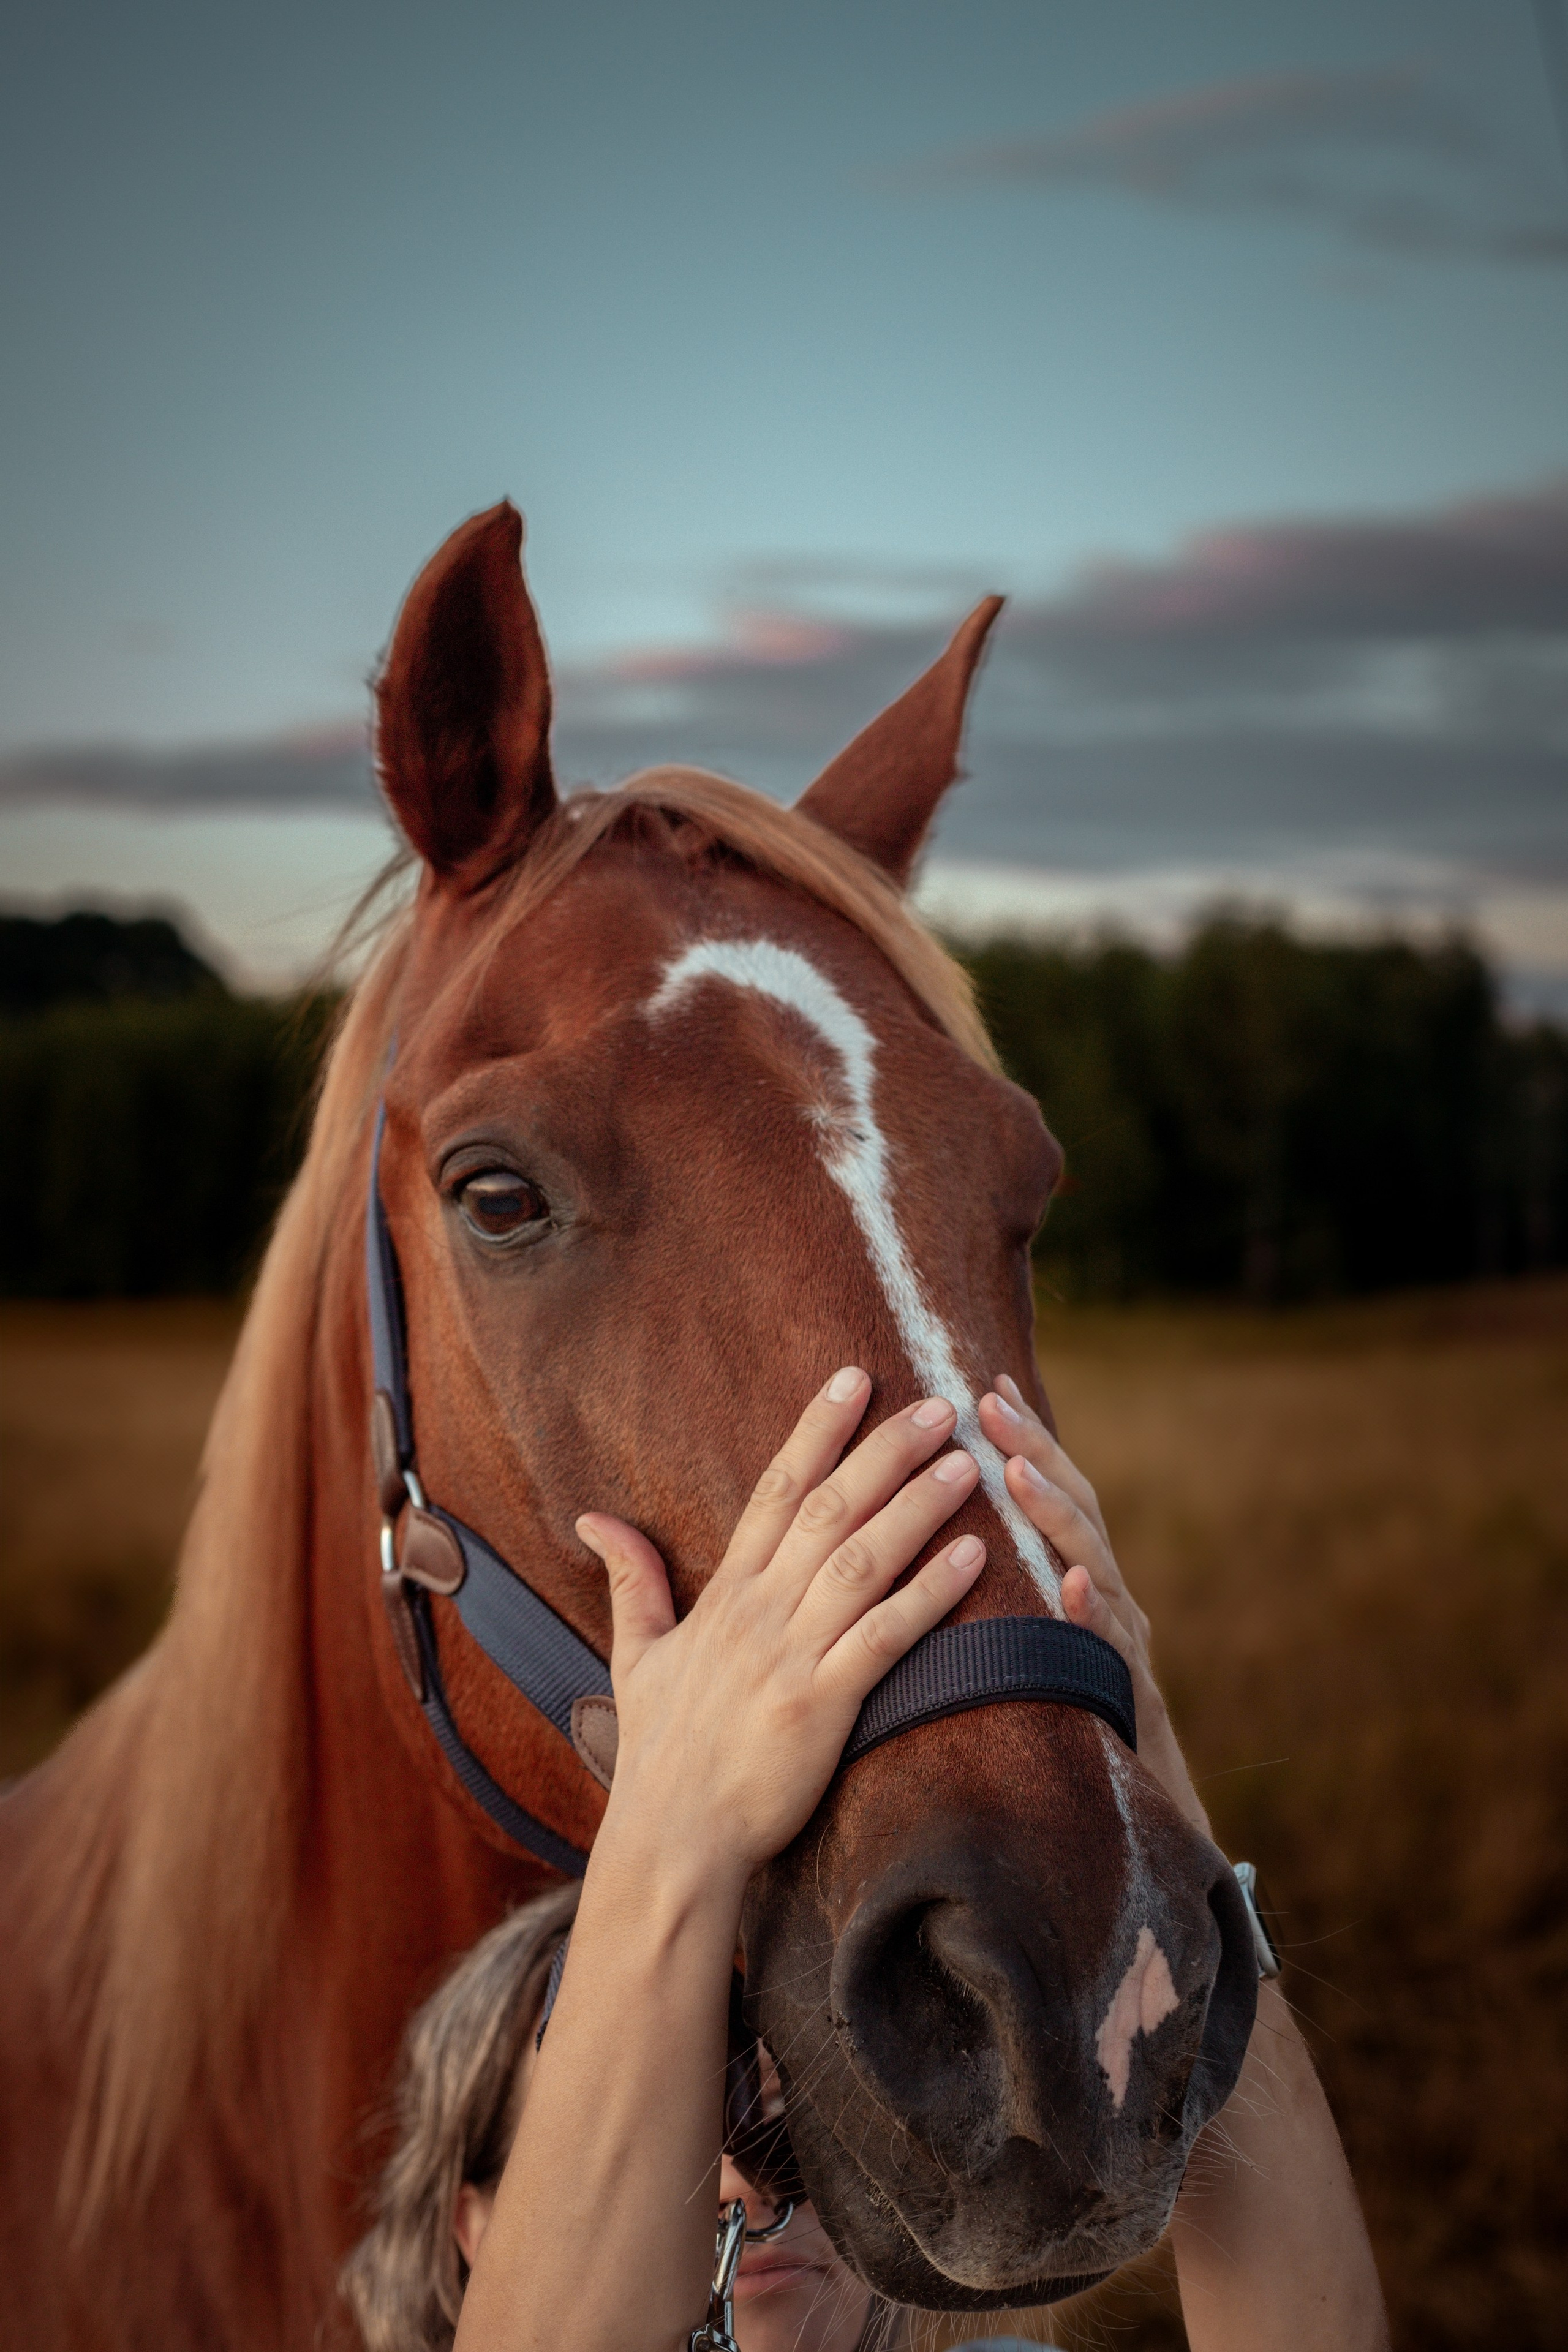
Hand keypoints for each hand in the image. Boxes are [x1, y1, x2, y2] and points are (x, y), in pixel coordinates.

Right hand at [576, 1369, 985, 1884]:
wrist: (672, 1840)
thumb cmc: (661, 1752)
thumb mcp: (636, 1655)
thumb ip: (631, 1579)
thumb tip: (592, 1518)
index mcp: (725, 1595)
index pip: (775, 1491)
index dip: (817, 1430)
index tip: (856, 1379)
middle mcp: (758, 1613)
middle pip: (828, 1510)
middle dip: (885, 1451)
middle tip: (938, 1405)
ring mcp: (790, 1658)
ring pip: (861, 1561)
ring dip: (917, 1507)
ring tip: (965, 1463)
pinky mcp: (822, 1707)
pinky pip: (884, 1637)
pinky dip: (929, 1594)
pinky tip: (971, 1557)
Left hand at [976, 1374, 1209, 1832]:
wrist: (1121, 1827)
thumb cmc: (1055, 1725)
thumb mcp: (1026, 1646)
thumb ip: (1007, 1593)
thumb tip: (943, 1539)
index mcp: (1070, 1583)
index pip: (1043, 1499)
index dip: (1021, 1440)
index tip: (984, 1386)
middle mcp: (1103, 1600)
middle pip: (1075, 1511)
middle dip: (1037, 1452)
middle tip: (992, 1404)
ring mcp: (1120, 1645)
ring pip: (1095, 1565)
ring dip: (1059, 1517)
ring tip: (1022, 1473)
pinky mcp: (1128, 1698)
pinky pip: (1110, 1651)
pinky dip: (1093, 1616)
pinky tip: (1074, 1589)